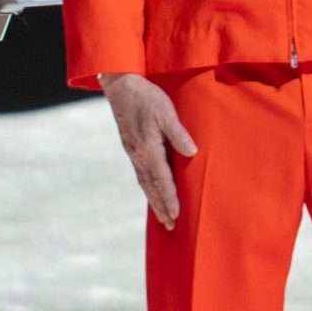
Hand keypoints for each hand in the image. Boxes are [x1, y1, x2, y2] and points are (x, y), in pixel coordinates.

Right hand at [101, 73, 197, 229]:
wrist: (119, 84)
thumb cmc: (145, 96)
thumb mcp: (166, 111)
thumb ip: (178, 133)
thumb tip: (192, 152)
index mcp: (147, 149)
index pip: (161, 179)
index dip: (170, 198)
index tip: (176, 215)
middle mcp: (138, 155)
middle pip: (151, 187)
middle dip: (161, 207)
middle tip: (171, 226)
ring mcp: (133, 152)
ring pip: (145, 182)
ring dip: (154, 200)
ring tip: (163, 216)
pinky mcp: (131, 147)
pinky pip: (141, 174)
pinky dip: (148, 188)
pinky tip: (152, 191)